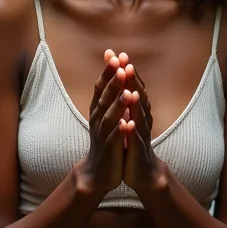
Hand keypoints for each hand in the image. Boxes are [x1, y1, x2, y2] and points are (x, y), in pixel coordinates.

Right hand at [75, 49, 129, 196]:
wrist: (99, 172)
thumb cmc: (105, 137)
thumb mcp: (106, 113)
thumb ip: (110, 90)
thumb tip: (115, 64)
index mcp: (98, 109)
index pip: (101, 86)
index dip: (107, 72)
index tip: (115, 55)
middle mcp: (98, 119)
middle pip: (104, 98)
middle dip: (112, 82)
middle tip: (120, 66)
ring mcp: (102, 135)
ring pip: (110, 117)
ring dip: (118, 105)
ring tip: (127, 92)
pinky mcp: (110, 150)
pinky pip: (115, 140)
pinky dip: (122, 131)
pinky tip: (128, 124)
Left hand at [119, 62, 164, 193]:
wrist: (142, 171)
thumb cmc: (132, 140)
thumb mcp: (127, 115)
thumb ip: (125, 95)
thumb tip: (120, 72)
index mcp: (137, 108)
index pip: (132, 85)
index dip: (126, 70)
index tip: (117, 54)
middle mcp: (142, 117)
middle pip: (139, 95)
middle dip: (132, 80)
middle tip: (126, 64)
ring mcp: (141, 133)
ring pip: (139, 115)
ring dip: (135, 103)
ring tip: (130, 90)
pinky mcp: (138, 150)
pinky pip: (135, 139)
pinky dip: (132, 131)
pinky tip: (127, 124)